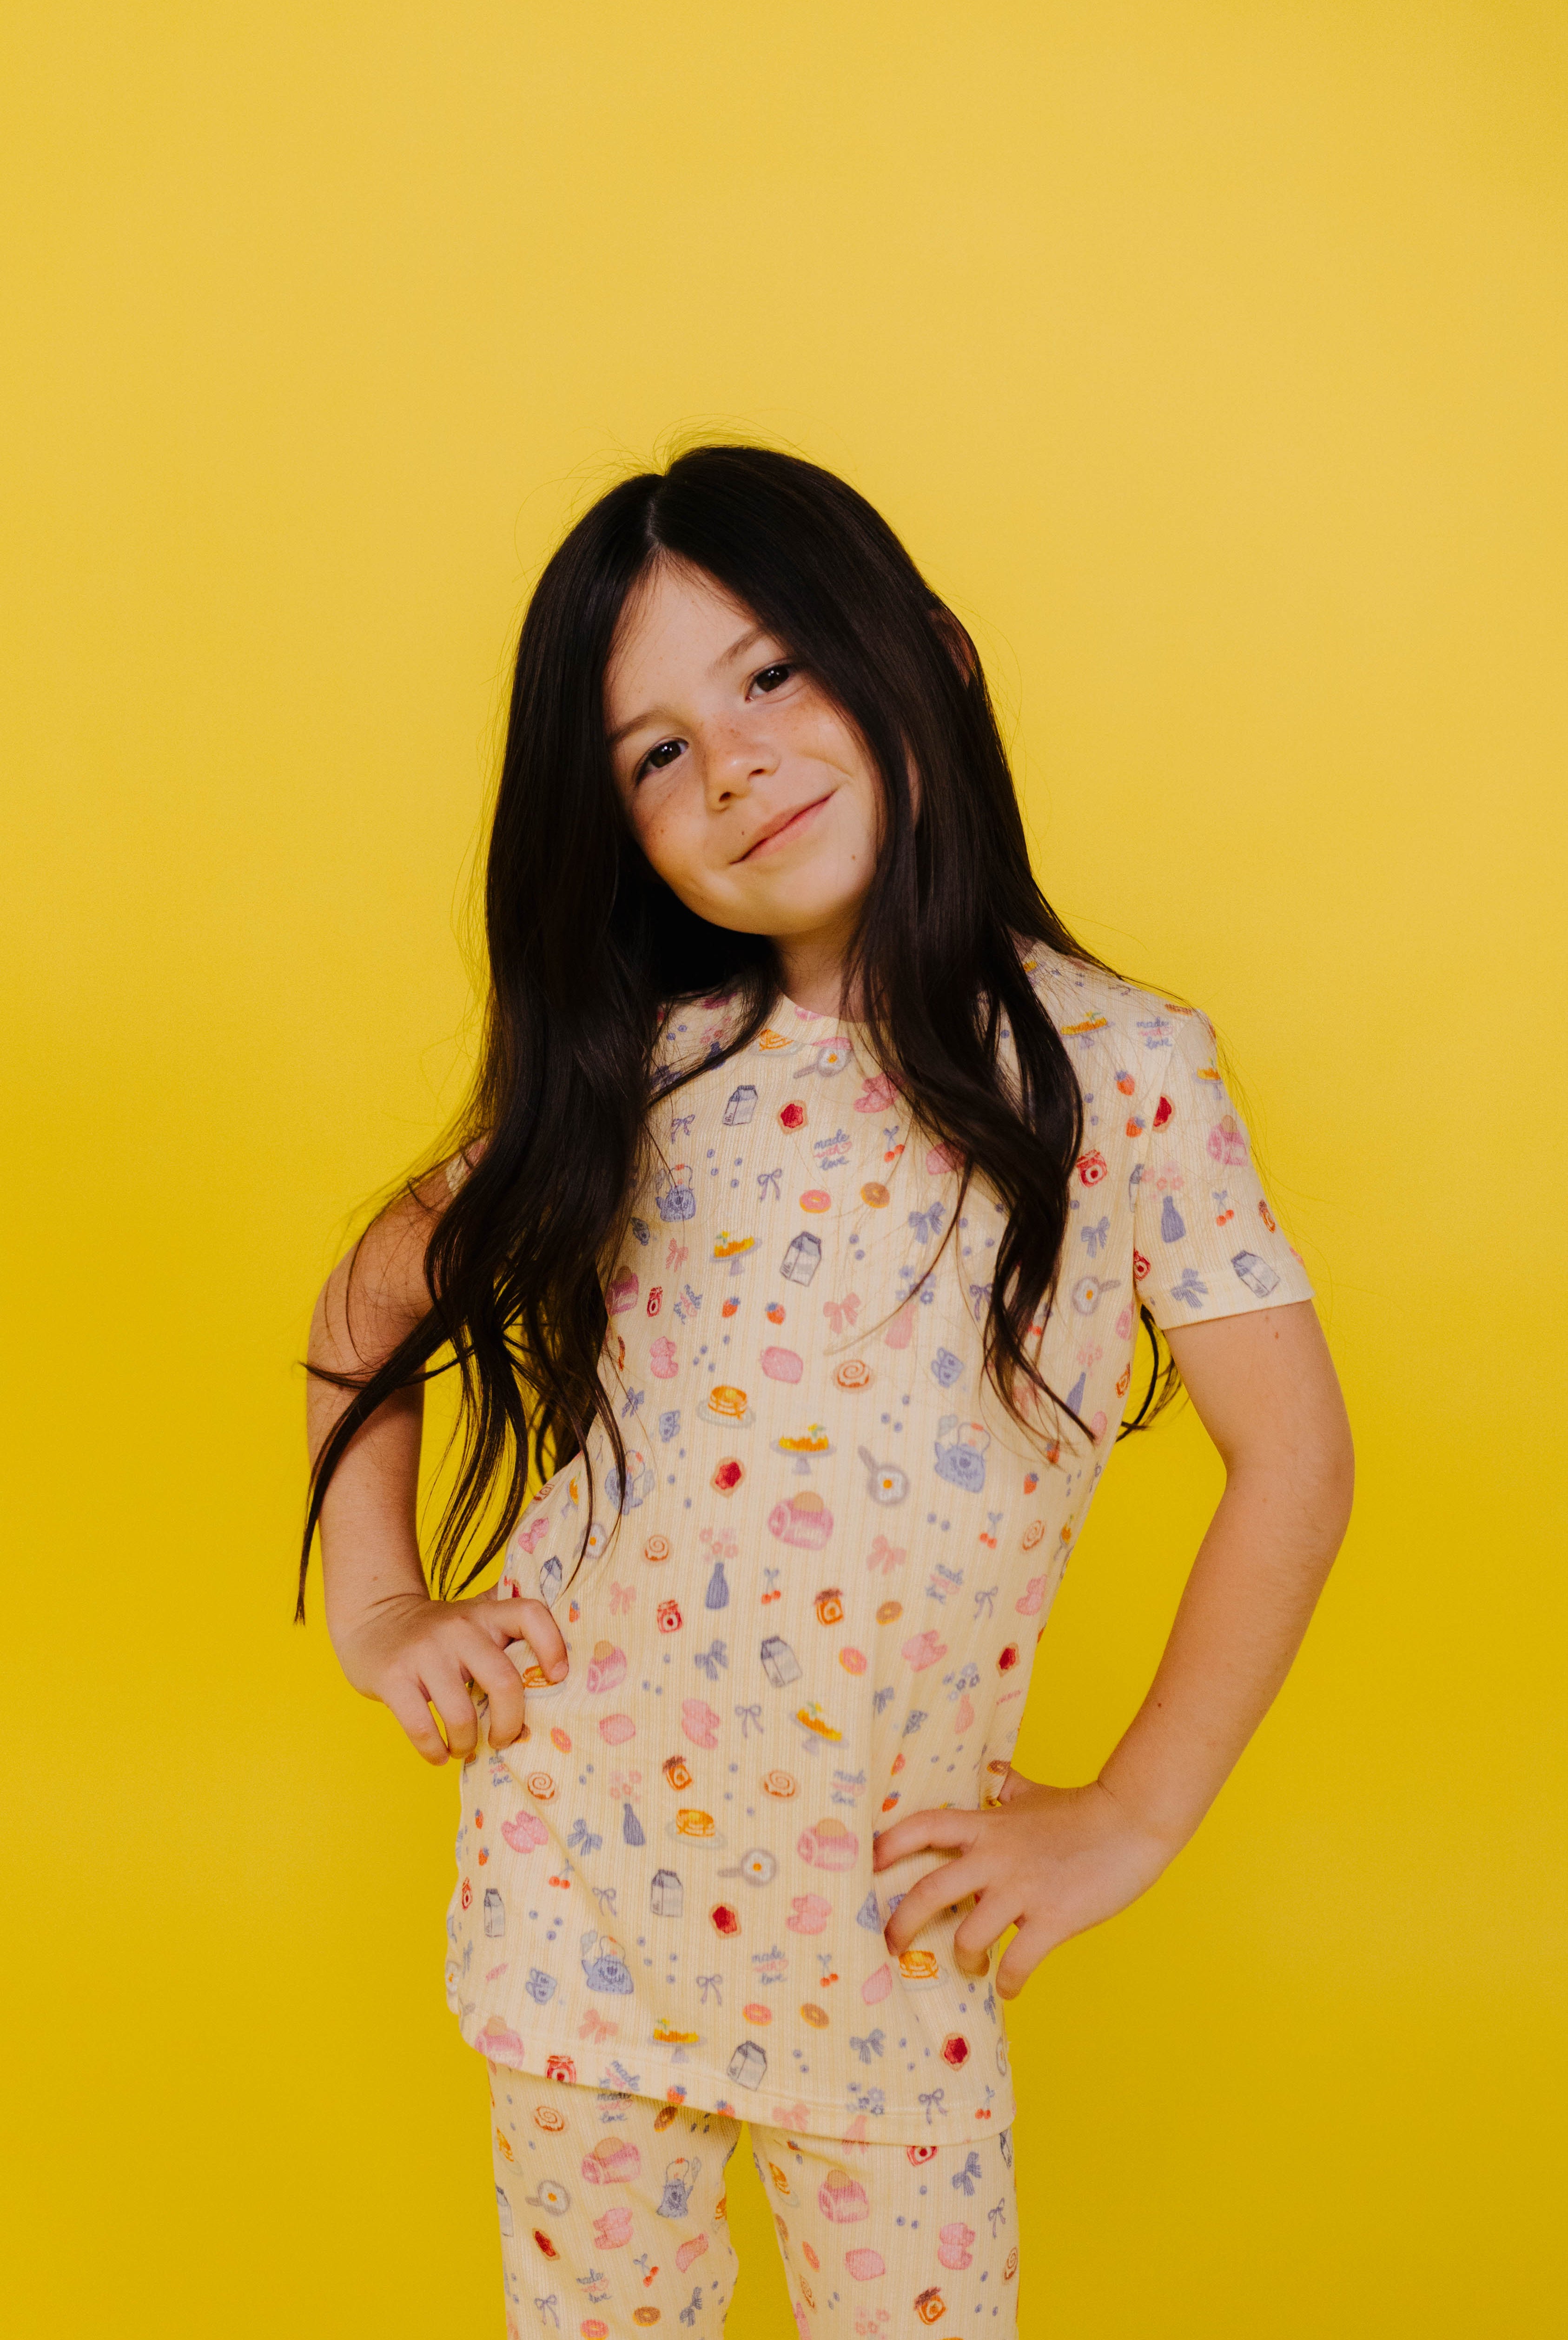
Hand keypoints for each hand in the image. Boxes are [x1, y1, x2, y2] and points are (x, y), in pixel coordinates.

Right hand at [331, 1586, 567, 1766]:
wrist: (373, 1619)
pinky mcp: (392, 1676)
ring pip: (461, 1713)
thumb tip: (559, 1678)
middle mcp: (458, 1628)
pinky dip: (434, 1751)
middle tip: (505, 1739)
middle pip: (504, 1681)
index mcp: (485, 1614)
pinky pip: (421, 1726)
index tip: (558, 1678)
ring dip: (468, 1743)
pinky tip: (439, 1755)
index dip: (553, 1646)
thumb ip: (508, 1633)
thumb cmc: (438, 1633)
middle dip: (510, 1723)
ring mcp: (424, 1651)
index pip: (530, 1614)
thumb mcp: (473, 1618)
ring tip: (464, 1748)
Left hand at [873, 1766, 1176, 1999]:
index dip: (889, 1845)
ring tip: (972, 1965)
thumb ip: (1007, 1783)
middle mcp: (995, 1857)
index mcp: (987, 1825)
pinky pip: (1018, 1963)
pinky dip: (1007, 1983)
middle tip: (891, 1946)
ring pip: (969, 1937)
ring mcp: (1022, 1890)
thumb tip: (992, 1767)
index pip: (923, 1828)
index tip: (870, 1865)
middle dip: (901, 1925)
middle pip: (928, 1892)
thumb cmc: (1082, 1809)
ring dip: (963, 1959)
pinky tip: (1007, 1988)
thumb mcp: (1034, 1792)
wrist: (1131, 1821)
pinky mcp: (1053, 1919)